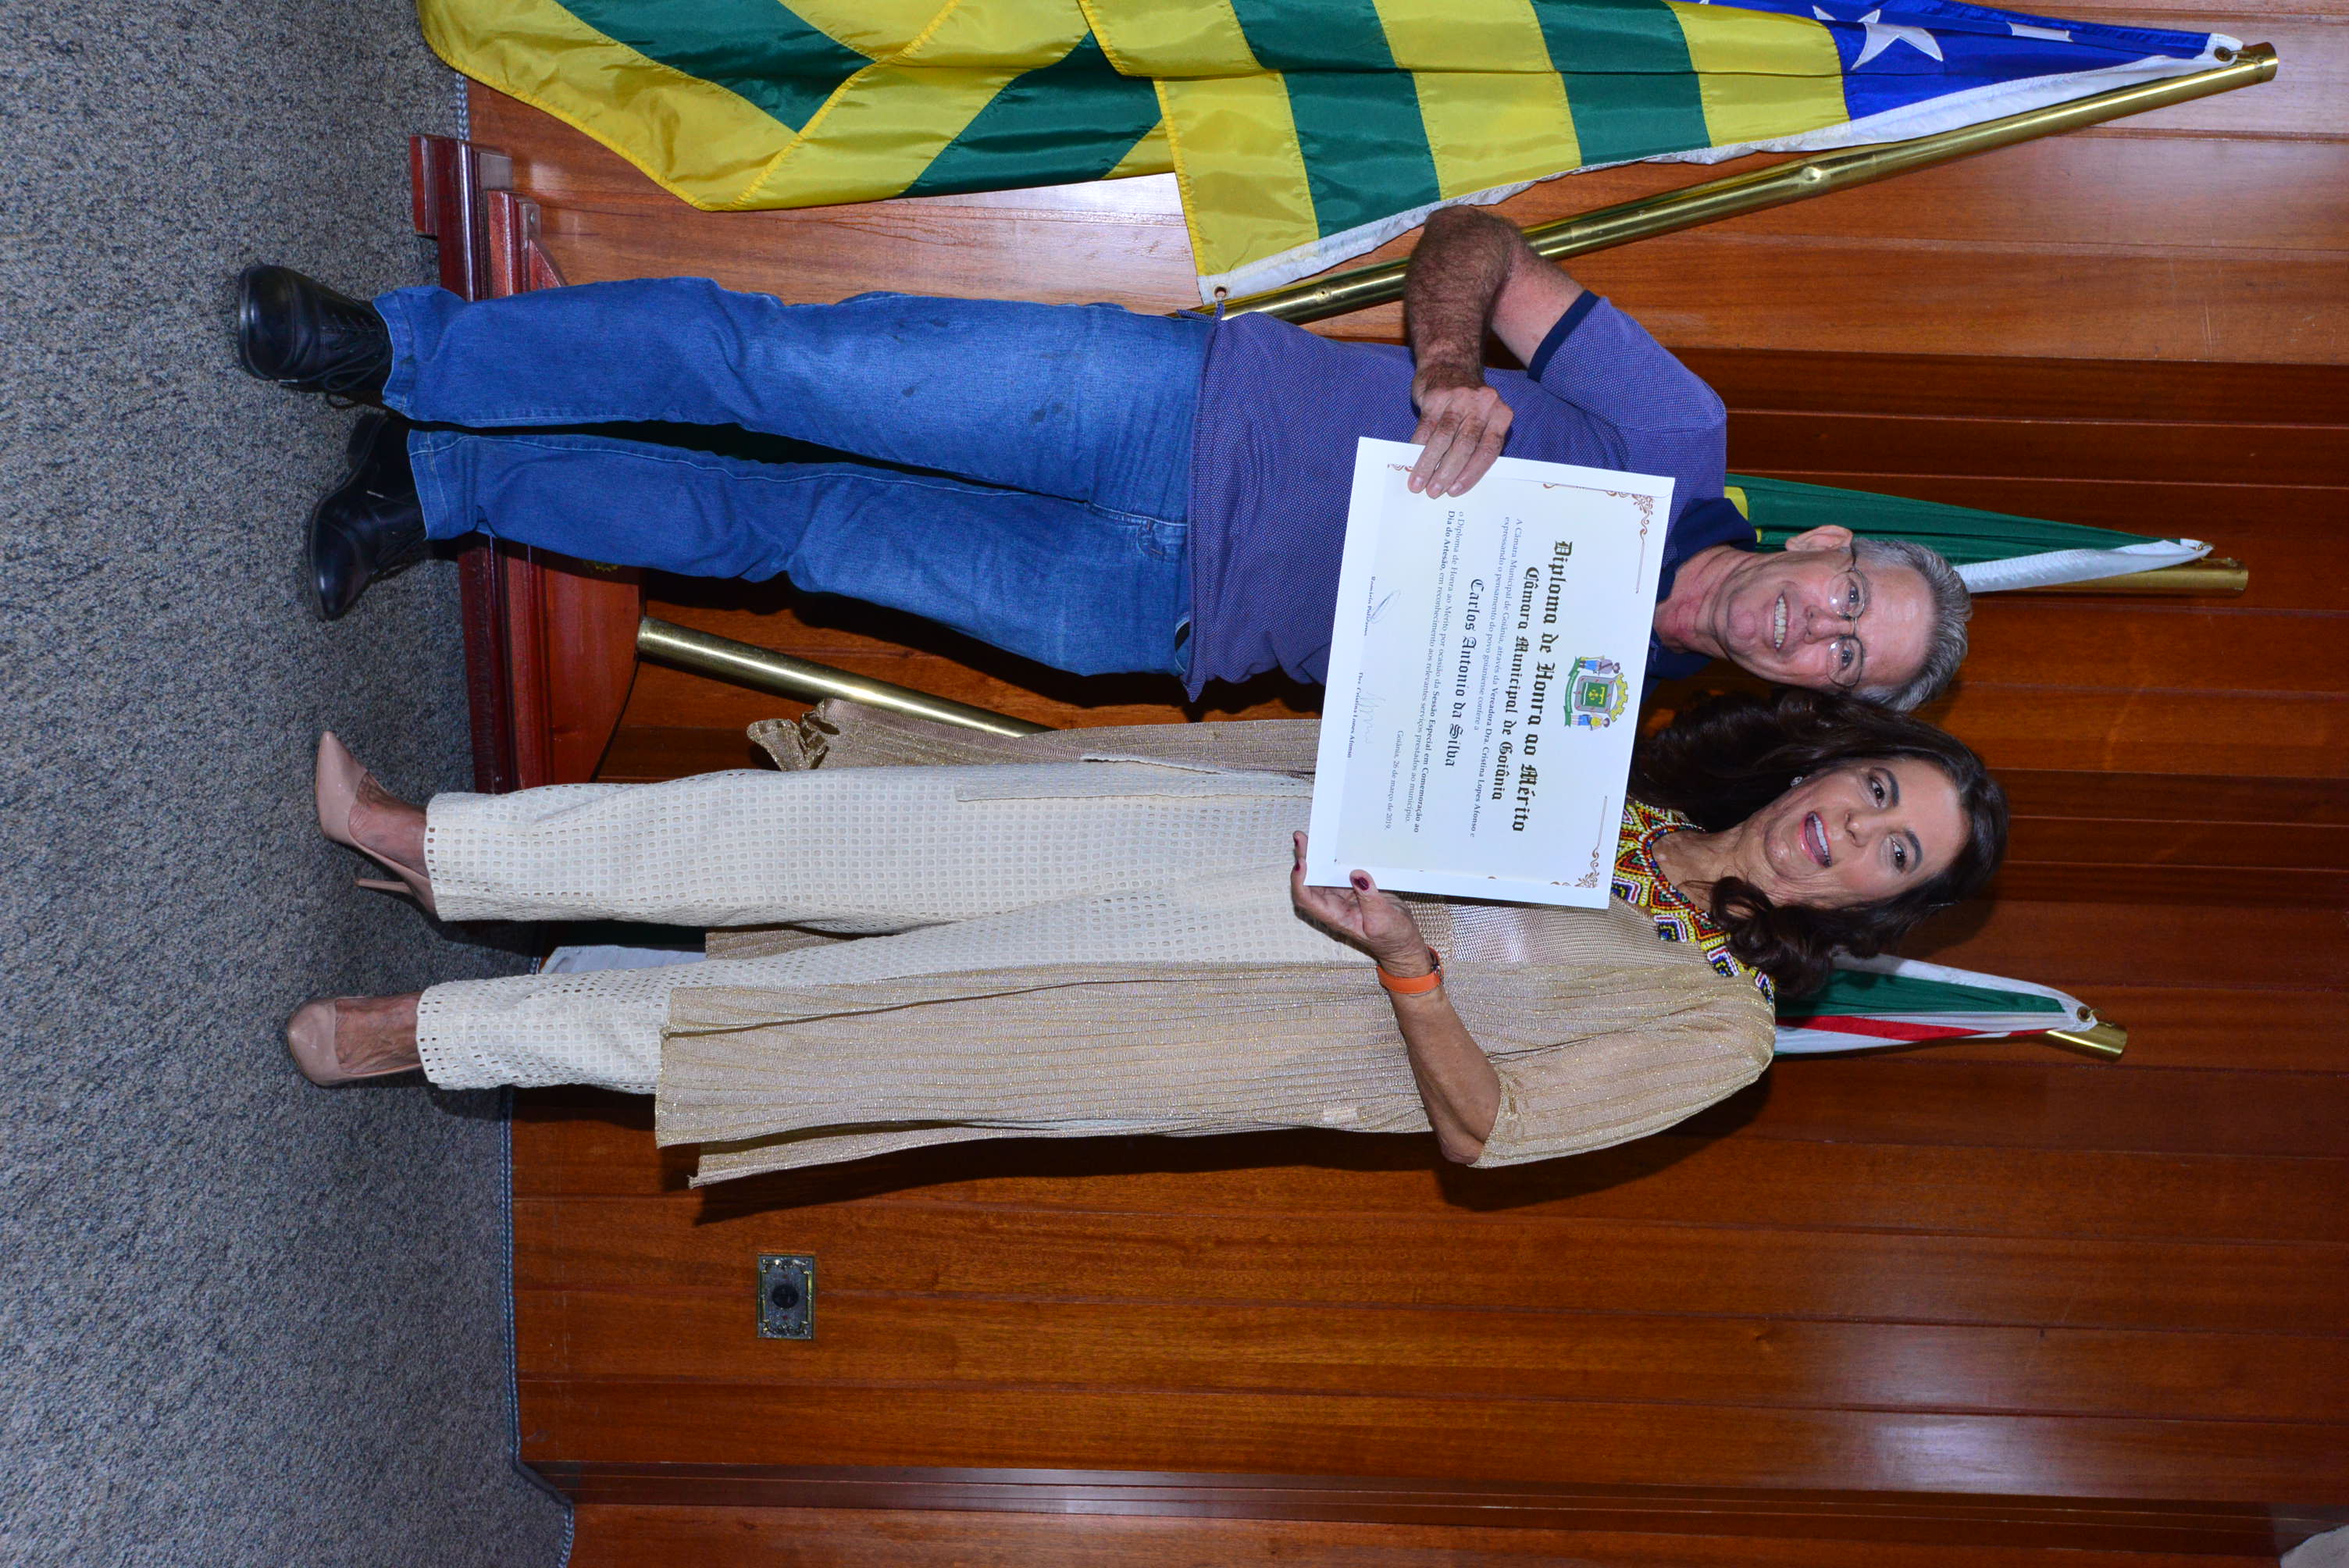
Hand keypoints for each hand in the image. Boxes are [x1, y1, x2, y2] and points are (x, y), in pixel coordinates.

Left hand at [1290, 832, 1432, 974]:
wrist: (1402, 941)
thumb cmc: (1392, 937)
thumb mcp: (1383, 920)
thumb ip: (1370, 898)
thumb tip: (1357, 875)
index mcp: (1334, 916)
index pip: (1307, 899)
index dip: (1300, 881)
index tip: (1302, 862)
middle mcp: (1333, 905)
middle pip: (1309, 882)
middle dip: (1304, 859)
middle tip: (1301, 837)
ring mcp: (1342, 895)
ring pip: (1322, 874)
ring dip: (1316, 856)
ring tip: (1314, 834)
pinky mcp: (1354, 887)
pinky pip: (1339, 871)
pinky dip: (1335, 857)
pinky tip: (1335, 842)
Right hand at [1407, 360, 1511, 498]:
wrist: (1449, 363)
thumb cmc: (1467, 402)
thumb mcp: (1483, 417)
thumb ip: (1479, 442)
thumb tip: (1461, 479)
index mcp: (1500, 414)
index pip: (1489, 450)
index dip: (1472, 473)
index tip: (1456, 490)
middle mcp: (1483, 405)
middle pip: (1465, 445)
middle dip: (1448, 472)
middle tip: (1435, 492)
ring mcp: (1459, 399)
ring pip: (1444, 437)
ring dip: (1429, 464)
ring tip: (1419, 483)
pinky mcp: (1437, 396)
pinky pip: (1426, 427)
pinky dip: (1418, 447)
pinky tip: (1412, 461)